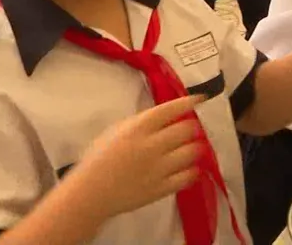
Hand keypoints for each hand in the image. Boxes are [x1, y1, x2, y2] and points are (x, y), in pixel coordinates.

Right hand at [78, 96, 204, 217]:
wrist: (91, 193)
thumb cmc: (99, 158)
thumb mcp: (116, 130)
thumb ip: (141, 122)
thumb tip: (165, 116)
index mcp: (138, 127)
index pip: (172, 109)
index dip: (190, 102)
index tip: (200, 99)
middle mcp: (152, 145)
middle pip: (187, 129)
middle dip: (191, 127)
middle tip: (189, 129)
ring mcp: (159, 168)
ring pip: (192, 151)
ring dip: (194, 147)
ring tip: (190, 148)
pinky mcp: (163, 188)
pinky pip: (188, 176)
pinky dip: (192, 170)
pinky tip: (189, 168)